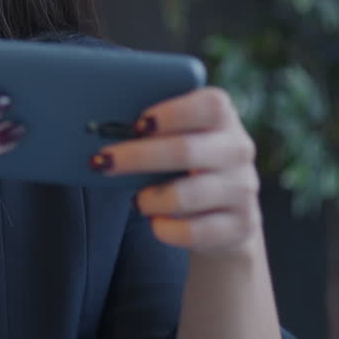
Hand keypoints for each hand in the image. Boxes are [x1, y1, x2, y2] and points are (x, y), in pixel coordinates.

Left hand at [90, 87, 261, 255]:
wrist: (225, 212)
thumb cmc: (183, 164)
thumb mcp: (177, 137)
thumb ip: (152, 127)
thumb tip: (97, 128)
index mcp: (224, 118)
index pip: (209, 106)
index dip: (172, 113)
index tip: (137, 124)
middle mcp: (238, 151)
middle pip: (185, 151)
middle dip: (136, 157)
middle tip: (102, 161)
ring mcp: (242, 190)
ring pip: (185, 196)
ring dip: (149, 199)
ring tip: (135, 201)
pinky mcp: (240, 227)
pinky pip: (193, 232)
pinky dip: (165, 229)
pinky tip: (156, 222)